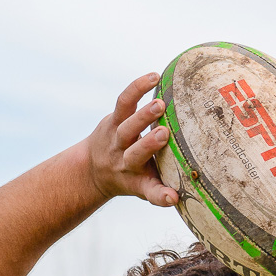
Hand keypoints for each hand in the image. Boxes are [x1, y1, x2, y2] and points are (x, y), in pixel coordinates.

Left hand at [86, 74, 176, 206]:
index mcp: (137, 181)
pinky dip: (137, 88)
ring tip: (160, 103)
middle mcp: (125, 160)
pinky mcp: (113, 119)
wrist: (94, 168)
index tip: (173, 198)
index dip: (162, 196)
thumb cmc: (131, 177)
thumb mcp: (145, 188)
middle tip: (163, 133)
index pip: (150, 192)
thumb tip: (181, 195)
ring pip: (127, 125)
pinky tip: (154, 77)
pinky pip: (124, 102)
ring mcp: (117, 138)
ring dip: (143, 114)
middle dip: (148, 144)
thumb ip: (162, 190)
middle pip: (135, 153)